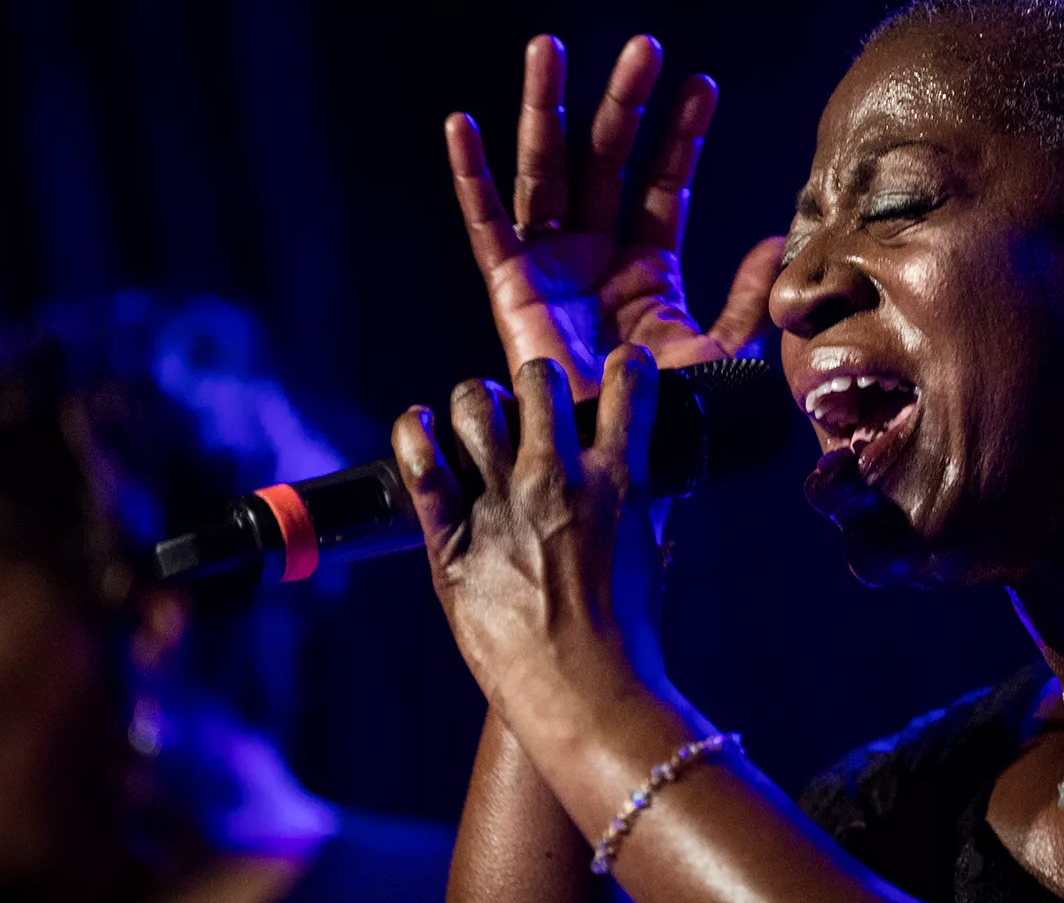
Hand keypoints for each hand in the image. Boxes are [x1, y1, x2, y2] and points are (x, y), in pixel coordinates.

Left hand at [391, 345, 666, 710]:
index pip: (627, 388)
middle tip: (532, 407)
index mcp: (618, 482)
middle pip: (538, 379)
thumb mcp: (650, 558)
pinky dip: (413, 433)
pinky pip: (420, 466)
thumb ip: (646, 512)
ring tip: (477, 421)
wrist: (587, 695)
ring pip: (474, 404)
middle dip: (535, 384)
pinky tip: (417, 426)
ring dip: (477, 404)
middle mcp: (557, 479)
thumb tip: (650, 487)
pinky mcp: (451, 541)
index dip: (627, 368)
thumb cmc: (627, 640)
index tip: (622, 369)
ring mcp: (501, 505)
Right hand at [447, 35, 783, 397]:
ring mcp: (550, 265)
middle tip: (642, 47)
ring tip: (548, 50)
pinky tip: (463, 126)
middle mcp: (595, 253)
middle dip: (621, 104)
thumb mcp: (718, 353)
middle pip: (604, 161)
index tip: (702, 85)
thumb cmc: (664, 414)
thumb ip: (744, 300)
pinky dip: (470, 177)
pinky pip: (485, 225)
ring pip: (545, 172)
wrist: (613, 456)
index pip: (663, 184)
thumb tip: (773, 241)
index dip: (681, 136)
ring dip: (545, 111)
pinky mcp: (508, 288)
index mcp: (646, 265)